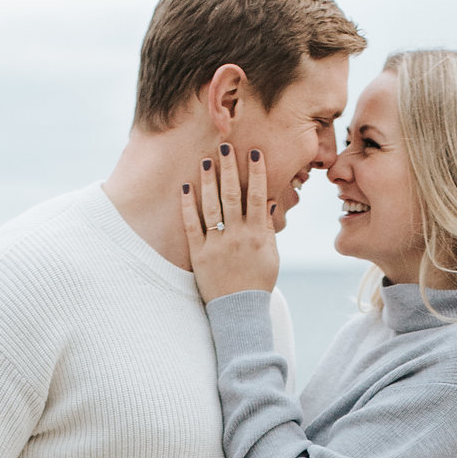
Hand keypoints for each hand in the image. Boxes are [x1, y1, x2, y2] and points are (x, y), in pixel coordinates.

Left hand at [183, 143, 280, 300]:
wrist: (239, 312)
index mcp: (258, 235)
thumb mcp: (271, 255)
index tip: (254, 152)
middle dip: (229, 169)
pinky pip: (192, 226)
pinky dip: (188, 206)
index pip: (258, 197)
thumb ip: (267, 227)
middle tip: (225, 146)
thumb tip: (267, 201)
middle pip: (234, 196)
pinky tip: (186, 187)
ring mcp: (217, 245)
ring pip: (212, 207)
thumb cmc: (258, 282)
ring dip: (208, 181)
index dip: (257, 173)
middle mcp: (238, 237)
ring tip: (205, 160)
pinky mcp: (199, 255)